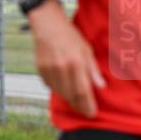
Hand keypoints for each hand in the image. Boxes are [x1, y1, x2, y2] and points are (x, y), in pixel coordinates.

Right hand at [30, 2, 104, 117]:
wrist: (47, 26)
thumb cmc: (70, 36)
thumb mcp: (86, 49)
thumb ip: (92, 69)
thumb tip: (100, 86)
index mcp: (76, 62)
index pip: (82, 90)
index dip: (87, 104)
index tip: (91, 113)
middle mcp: (61, 68)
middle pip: (70, 94)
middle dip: (79, 105)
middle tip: (85, 112)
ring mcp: (49, 69)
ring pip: (59, 91)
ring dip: (69, 99)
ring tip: (76, 103)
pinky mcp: (40, 69)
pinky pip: (50, 85)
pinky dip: (58, 90)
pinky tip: (64, 90)